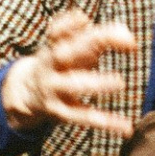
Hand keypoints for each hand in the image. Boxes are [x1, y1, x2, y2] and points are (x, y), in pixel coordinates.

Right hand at [1, 9, 136, 136]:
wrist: (25, 92)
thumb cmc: (60, 62)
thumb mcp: (69, 45)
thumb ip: (90, 33)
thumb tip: (113, 28)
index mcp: (55, 46)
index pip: (71, 33)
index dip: (96, 31)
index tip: (128, 37)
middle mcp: (52, 66)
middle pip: (68, 54)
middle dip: (91, 47)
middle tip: (126, 42)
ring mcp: (55, 90)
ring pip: (75, 86)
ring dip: (98, 83)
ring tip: (120, 83)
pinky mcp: (62, 112)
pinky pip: (85, 117)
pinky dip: (107, 123)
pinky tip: (126, 127)